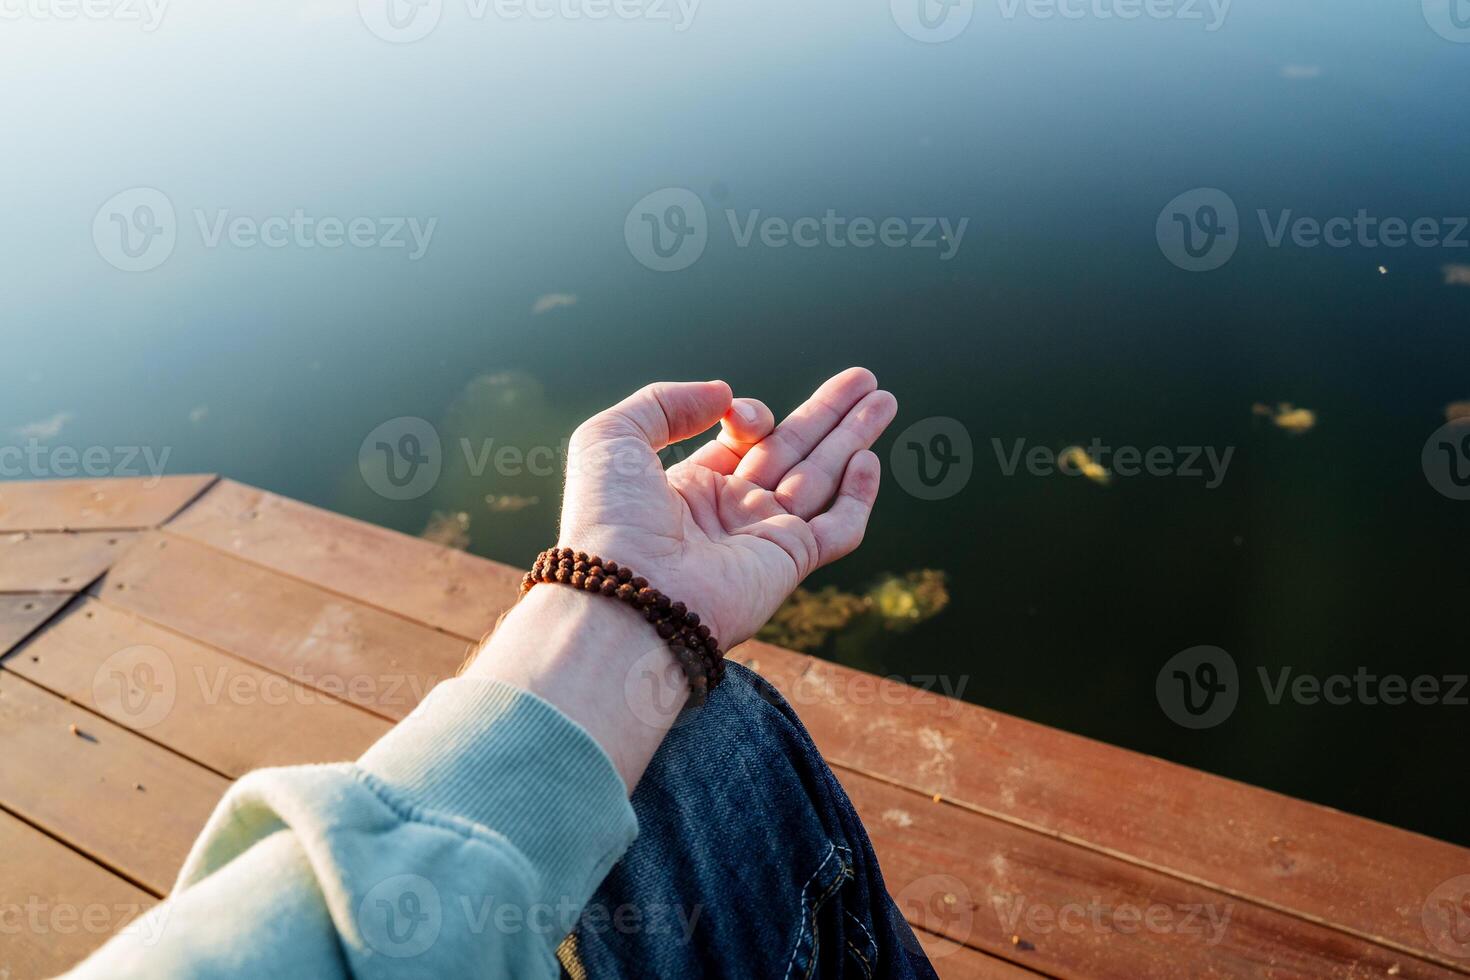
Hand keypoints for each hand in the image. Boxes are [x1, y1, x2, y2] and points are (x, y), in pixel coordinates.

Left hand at [557, 368, 897, 647]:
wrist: (627, 595)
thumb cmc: (610, 521)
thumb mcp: (611, 438)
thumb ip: (663, 402)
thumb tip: (726, 395)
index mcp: (689, 489)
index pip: (742, 442)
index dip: (752, 416)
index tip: (740, 413)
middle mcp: (731, 514)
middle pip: (794, 451)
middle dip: (829, 414)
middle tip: (865, 380)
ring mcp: (764, 538)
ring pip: (822, 479)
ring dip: (854, 437)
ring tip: (884, 397)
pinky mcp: (791, 561)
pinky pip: (838, 529)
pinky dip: (858, 497)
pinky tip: (867, 459)